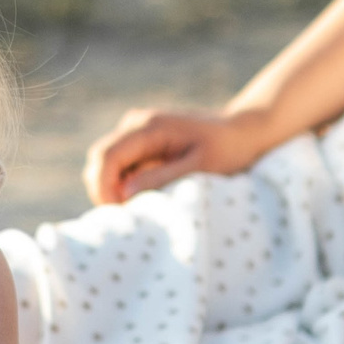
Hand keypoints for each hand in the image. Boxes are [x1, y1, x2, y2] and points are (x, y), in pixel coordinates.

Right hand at [83, 107, 272, 204]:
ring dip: (114, 190)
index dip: (103, 187)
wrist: (244, 132)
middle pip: (99, 160)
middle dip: (105, 191)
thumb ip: (162, 178)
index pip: (106, 155)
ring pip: (107, 166)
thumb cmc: (228, 149)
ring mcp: (137, 134)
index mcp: (149, 127)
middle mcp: (136, 125)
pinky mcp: (143, 146)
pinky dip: (125, 187)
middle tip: (127, 219)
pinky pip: (122, 168)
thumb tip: (125, 194)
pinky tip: (146, 201)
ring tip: (139, 211)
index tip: (119, 214)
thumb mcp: (200, 168)